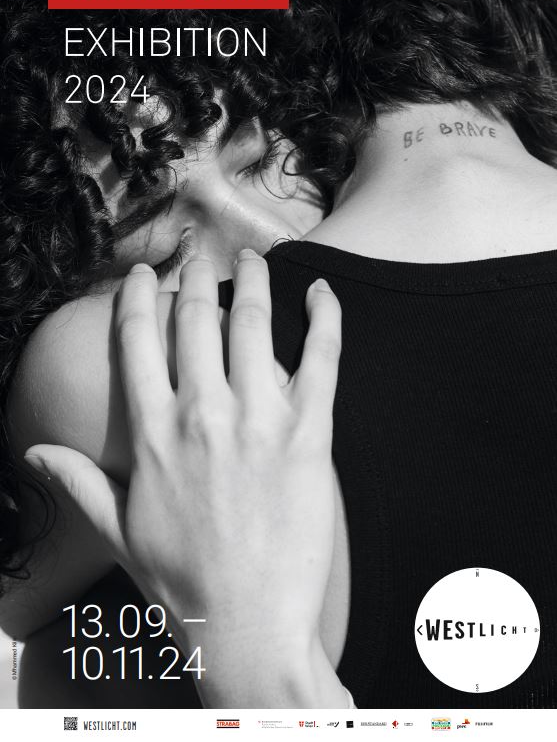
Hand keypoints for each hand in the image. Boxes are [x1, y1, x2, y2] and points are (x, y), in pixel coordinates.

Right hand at [25, 248, 343, 705]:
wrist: (248, 625)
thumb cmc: (182, 582)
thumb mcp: (118, 533)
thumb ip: (79, 483)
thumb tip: (32, 452)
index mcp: (154, 434)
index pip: (138, 342)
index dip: (138, 298)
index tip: (143, 274)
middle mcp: (203, 415)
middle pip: (197, 320)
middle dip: (197, 276)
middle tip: (201, 254)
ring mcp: (260, 422)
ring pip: (254, 326)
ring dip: (253, 282)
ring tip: (253, 257)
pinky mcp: (310, 437)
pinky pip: (322, 361)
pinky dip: (324, 319)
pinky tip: (322, 291)